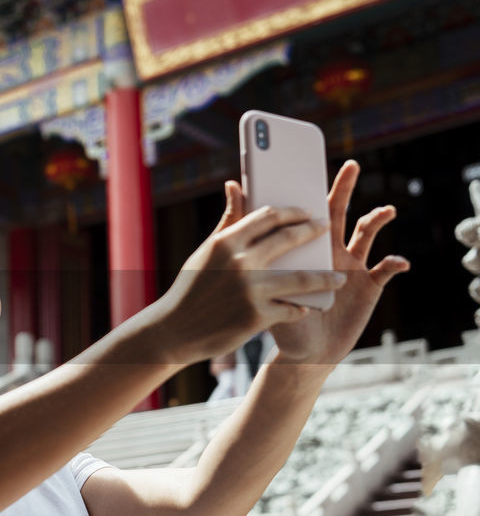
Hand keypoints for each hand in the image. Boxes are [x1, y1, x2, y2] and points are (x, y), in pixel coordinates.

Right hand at [154, 180, 351, 365]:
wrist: (175, 330)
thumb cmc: (192, 288)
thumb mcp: (206, 252)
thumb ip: (229, 221)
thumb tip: (235, 185)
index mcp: (225, 242)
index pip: (268, 216)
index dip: (293, 212)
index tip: (308, 213)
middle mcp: (239, 262)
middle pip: (289, 238)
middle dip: (313, 232)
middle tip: (327, 229)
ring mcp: (250, 290)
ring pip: (302, 278)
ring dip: (326, 277)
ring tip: (339, 278)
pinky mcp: (257, 316)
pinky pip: (291, 308)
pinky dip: (300, 307)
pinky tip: (305, 306)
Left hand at [233, 160, 409, 365]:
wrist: (301, 351)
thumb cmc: (277, 315)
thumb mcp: (257, 276)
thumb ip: (245, 231)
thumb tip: (233, 185)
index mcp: (302, 245)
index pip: (305, 209)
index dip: (306, 188)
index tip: (310, 165)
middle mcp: (329, 248)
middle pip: (338, 211)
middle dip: (344, 187)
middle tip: (350, 166)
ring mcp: (351, 265)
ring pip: (367, 233)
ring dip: (378, 219)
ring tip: (385, 211)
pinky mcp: (370, 285)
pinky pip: (387, 270)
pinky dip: (395, 263)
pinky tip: (398, 261)